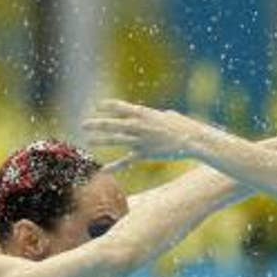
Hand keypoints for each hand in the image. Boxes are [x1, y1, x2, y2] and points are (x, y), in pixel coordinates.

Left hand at [82, 99, 205, 160]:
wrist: (192, 140)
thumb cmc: (184, 126)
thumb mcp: (168, 116)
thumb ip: (156, 116)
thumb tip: (156, 116)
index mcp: (144, 113)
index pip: (121, 107)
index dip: (108, 106)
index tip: (98, 105)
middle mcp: (139, 126)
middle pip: (112, 124)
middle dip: (97, 124)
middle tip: (84, 124)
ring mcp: (140, 140)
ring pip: (116, 140)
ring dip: (101, 140)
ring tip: (88, 140)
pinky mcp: (145, 154)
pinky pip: (127, 161)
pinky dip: (115, 166)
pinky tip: (104, 170)